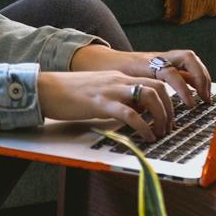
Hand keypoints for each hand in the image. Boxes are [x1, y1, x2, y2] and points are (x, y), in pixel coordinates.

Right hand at [37, 48, 207, 144]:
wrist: (45, 88)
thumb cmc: (69, 94)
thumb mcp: (99, 92)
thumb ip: (116, 98)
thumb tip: (134, 114)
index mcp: (118, 77)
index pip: (153, 81)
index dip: (167, 99)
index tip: (169, 116)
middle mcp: (118, 80)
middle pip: (158, 87)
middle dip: (170, 109)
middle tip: (168, 127)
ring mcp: (110, 90)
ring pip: (150, 96)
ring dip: (161, 116)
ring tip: (160, 133)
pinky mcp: (101, 103)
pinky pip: (131, 114)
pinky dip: (144, 127)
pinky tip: (147, 137)